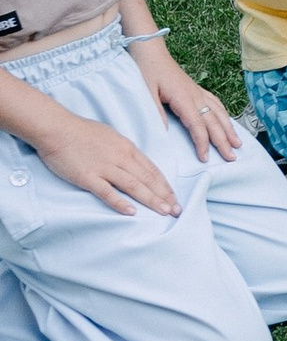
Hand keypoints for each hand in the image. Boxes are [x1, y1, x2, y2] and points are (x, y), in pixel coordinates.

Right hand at [28, 109, 175, 219]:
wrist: (57, 128)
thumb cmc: (81, 131)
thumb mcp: (111, 136)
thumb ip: (124, 151)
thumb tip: (134, 162)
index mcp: (127, 148)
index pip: (151, 169)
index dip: (164, 185)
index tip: (174, 198)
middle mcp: (120, 158)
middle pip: (147, 179)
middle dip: (164, 196)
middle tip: (177, 210)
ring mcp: (105, 168)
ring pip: (133, 186)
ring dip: (151, 200)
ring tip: (164, 212)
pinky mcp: (88, 177)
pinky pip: (107, 192)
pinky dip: (120, 203)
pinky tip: (132, 212)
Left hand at [125, 37, 237, 161]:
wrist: (150, 51)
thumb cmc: (147, 70)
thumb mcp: (146, 93)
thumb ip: (156, 113)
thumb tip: (165, 134)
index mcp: (183, 99)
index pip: (198, 126)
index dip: (203, 143)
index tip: (206, 158)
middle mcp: (195, 96)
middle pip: (213, 122)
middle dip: (223, 141)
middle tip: (232, 157)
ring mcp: (197, 91)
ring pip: (218, 112)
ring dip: (229, 129)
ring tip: (238, 143)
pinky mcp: (196, 89)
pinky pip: (215, 103)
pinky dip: (224, 114)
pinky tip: (227, 121)